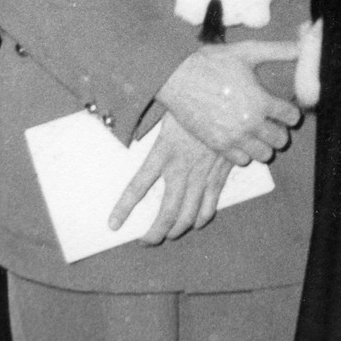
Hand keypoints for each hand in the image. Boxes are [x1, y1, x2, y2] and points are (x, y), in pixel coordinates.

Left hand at [109, 113, 231, 243]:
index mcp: (163, 152)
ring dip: (176, 230)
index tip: (113, 225)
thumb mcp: (166, 111)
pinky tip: (196, 222)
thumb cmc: (192, 101)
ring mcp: (202, 174)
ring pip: (188, 216)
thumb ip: (150, 125)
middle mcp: (181, 169)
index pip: (137, 187)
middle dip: (154, 234)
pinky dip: (202, 218)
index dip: (123, 209)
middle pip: (166, 214)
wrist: (227, 99)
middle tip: (145, 241)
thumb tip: (128, 122)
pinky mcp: (219, 174)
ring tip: (168, 235)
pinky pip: (210, 205)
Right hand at [157, 41, 300, 165]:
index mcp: (261, 101)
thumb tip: (304, 43)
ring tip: (257, 132)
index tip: (285, 108)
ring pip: (263, 155)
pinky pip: (241, 161)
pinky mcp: (217, 145)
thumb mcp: (247, 51)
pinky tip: (240, 138)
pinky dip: (245, 153)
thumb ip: (279, 50)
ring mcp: (233, 137)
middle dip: (280, 131)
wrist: (177, 77)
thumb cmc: (212, 62)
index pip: (291, 117)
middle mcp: (250, 123)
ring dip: (264, 144)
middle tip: (272, 121)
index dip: (291, 112)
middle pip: (280, 140)